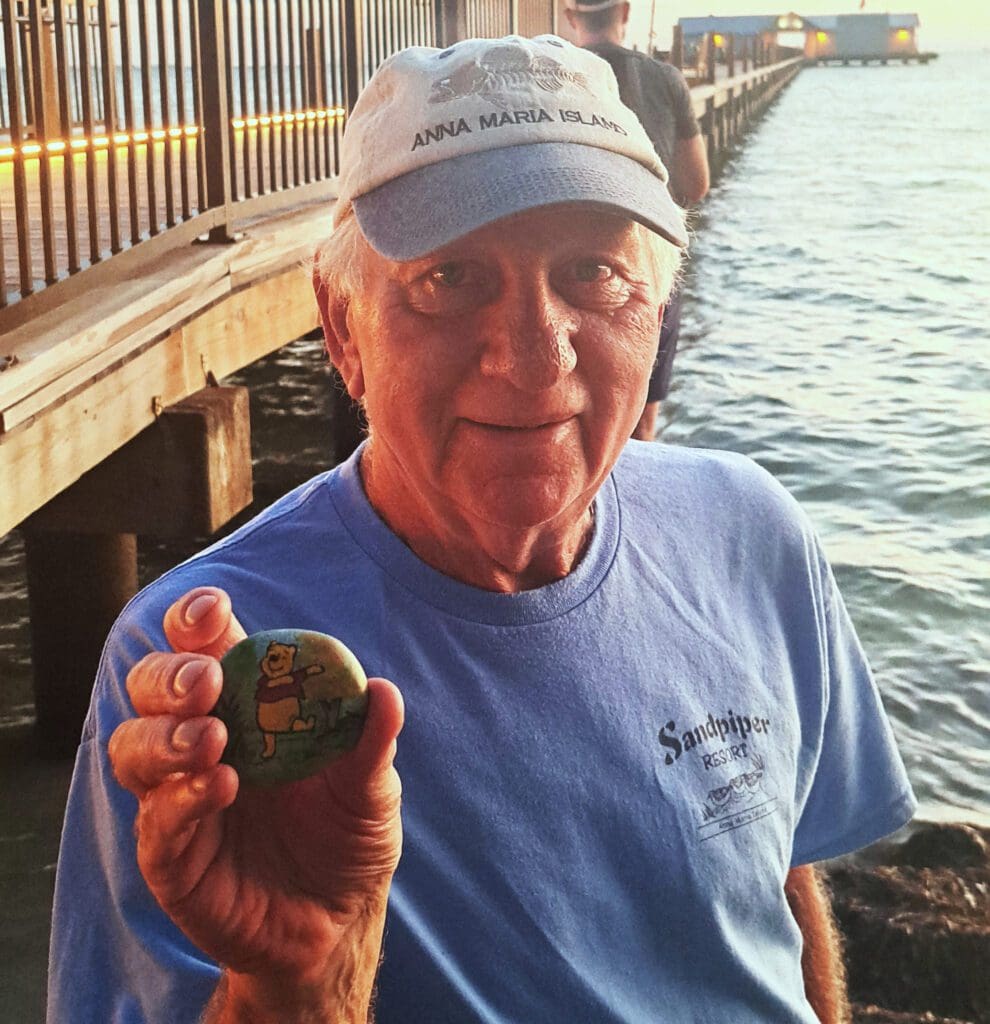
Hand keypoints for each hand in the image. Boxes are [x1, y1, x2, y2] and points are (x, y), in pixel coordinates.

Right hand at [108, 587, 402, 1016]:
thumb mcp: (371, 787)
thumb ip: (372, 741)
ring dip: (165, 736)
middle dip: (169, 676)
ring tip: (212, 739)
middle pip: (151, 688)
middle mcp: (201, 741)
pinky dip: (181, 798)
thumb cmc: (349, 836)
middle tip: (207, 683)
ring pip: (132, 748)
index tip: (212, 611)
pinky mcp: (172, 856)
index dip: (194, 622)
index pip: (202, 649)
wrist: (338, 922)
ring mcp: (178, 797)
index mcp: (246, 708)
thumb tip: (382, 691)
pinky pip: (156, 820)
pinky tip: (220, 787)